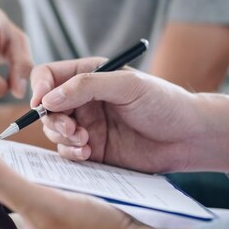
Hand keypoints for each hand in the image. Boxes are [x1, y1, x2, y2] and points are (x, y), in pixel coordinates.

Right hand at [30, 58, 228, 174]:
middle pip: (46, 107)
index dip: (39, 88)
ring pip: (53, 130)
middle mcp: (82, 99)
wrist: (189, 138)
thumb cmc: (163, 103)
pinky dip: (71, 153)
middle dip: (52, 119)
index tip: (40, 104)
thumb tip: (47, 99)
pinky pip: (67, 151)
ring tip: (85, 142)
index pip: (48, 76)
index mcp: (88, 75)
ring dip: (62, 137)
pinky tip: (89, 153)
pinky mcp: (92, 149)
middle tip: (71, 129)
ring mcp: (86, 125)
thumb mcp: (127, 85)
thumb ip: (86, 86)